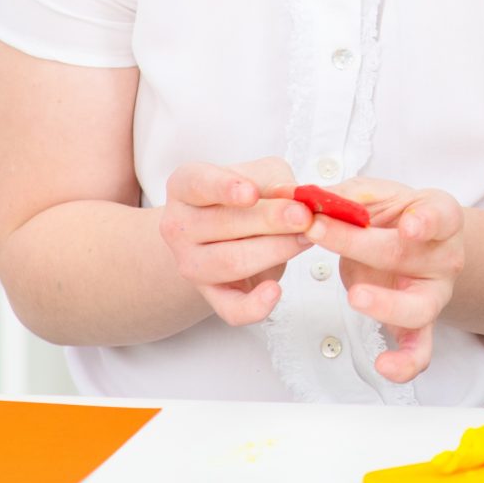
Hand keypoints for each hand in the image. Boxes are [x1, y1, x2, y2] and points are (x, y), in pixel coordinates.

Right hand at [156, 158, 315, 325]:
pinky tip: (275, 291)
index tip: (251, 192)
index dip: (224, 188)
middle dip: (269, 220)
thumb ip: (275, 182)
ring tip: (305, 238)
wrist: (233, 233)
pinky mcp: (212, 295)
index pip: (197, 184)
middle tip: (304, 216)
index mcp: (185, 186)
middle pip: (222, 225)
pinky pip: (231, 308)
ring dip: (275, 251)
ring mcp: (191, 264)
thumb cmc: (248, 196)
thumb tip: (293, 199)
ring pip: (231, 262)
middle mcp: (178, 226)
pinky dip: (255, 306)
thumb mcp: (262, 174)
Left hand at [304, 182, 467, 383]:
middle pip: (405, 255)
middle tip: (317, 231)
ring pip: (419, 308)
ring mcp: (434, 294)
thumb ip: (336, 195)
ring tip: (355, 296)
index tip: (409, 225)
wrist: (415, 242)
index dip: (426, 221)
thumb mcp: (371, 195)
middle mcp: (444, 256)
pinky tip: (382, 365)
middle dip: (356, 243)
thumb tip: (289, 195)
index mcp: (438, 217)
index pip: (440, 215)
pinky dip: (405, 364)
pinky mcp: (421, 325)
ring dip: (385, 305)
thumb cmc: (393, 216)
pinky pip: (419, 351)